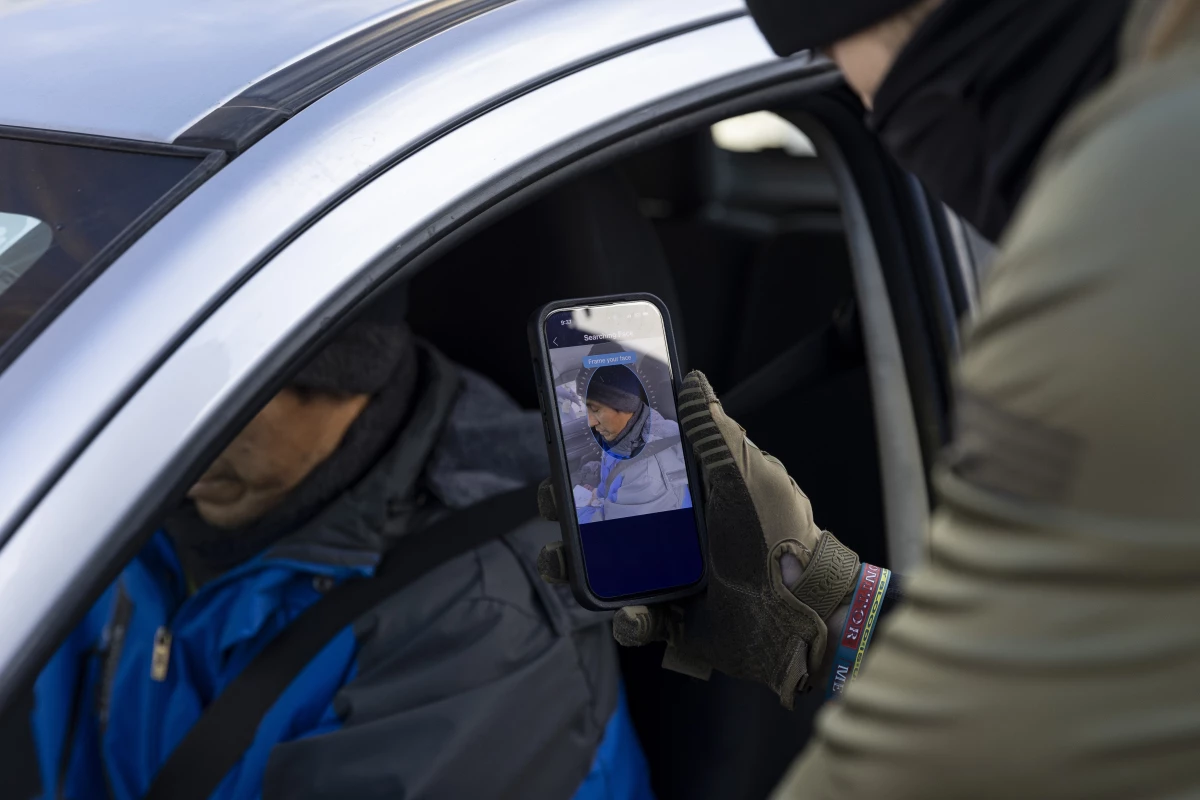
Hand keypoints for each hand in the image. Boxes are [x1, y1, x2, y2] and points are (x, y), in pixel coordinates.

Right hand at [537, 371, 860, 707]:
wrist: (803, 613)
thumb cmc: (779, 537)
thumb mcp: (745, 474)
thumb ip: (714, 430)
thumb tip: (692, 379)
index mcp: (689, 493)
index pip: (632, 465)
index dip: (597, 454)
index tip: (568, 441)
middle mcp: (674, 532)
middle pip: (605, 514)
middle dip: (570, 506)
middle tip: (556, 499)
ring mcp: (669, 577)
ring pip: (604, 567)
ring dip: (574, 563)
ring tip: (560, 560)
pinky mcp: (673, 620)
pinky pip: (635, 619)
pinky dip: (628, 618)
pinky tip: (634, 611)